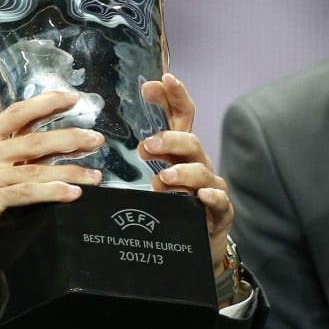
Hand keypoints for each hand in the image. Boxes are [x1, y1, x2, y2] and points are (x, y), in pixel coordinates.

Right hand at [0, 90, 103, 273]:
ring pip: (35, 169)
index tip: (72, 98)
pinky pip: (26, 194)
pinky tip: (73, 193)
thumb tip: (47, 147)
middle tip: (96, 138)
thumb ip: (5, 156)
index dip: (45, 103)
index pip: (15, 113)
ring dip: (70, 170)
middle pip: (32, 140)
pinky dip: (53, 192)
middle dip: (69, 138)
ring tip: (95, 174)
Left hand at [138, 73, 232, 275]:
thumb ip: (142, 158)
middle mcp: (197, 165)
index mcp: (179, 153)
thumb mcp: (152, 178)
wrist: (195, 246)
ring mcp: (210, 187)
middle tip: (145, 146)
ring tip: (162, 178)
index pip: (180, 117)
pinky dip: (211, 196)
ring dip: (181, 171)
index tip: (157, 82)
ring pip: (201, 171)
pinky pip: (219, 201)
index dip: (172, 97)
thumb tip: (110, 138)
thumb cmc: (170, 207)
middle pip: (190, 141)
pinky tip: (201, 195)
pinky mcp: (218, 212)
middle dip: (170, 139)